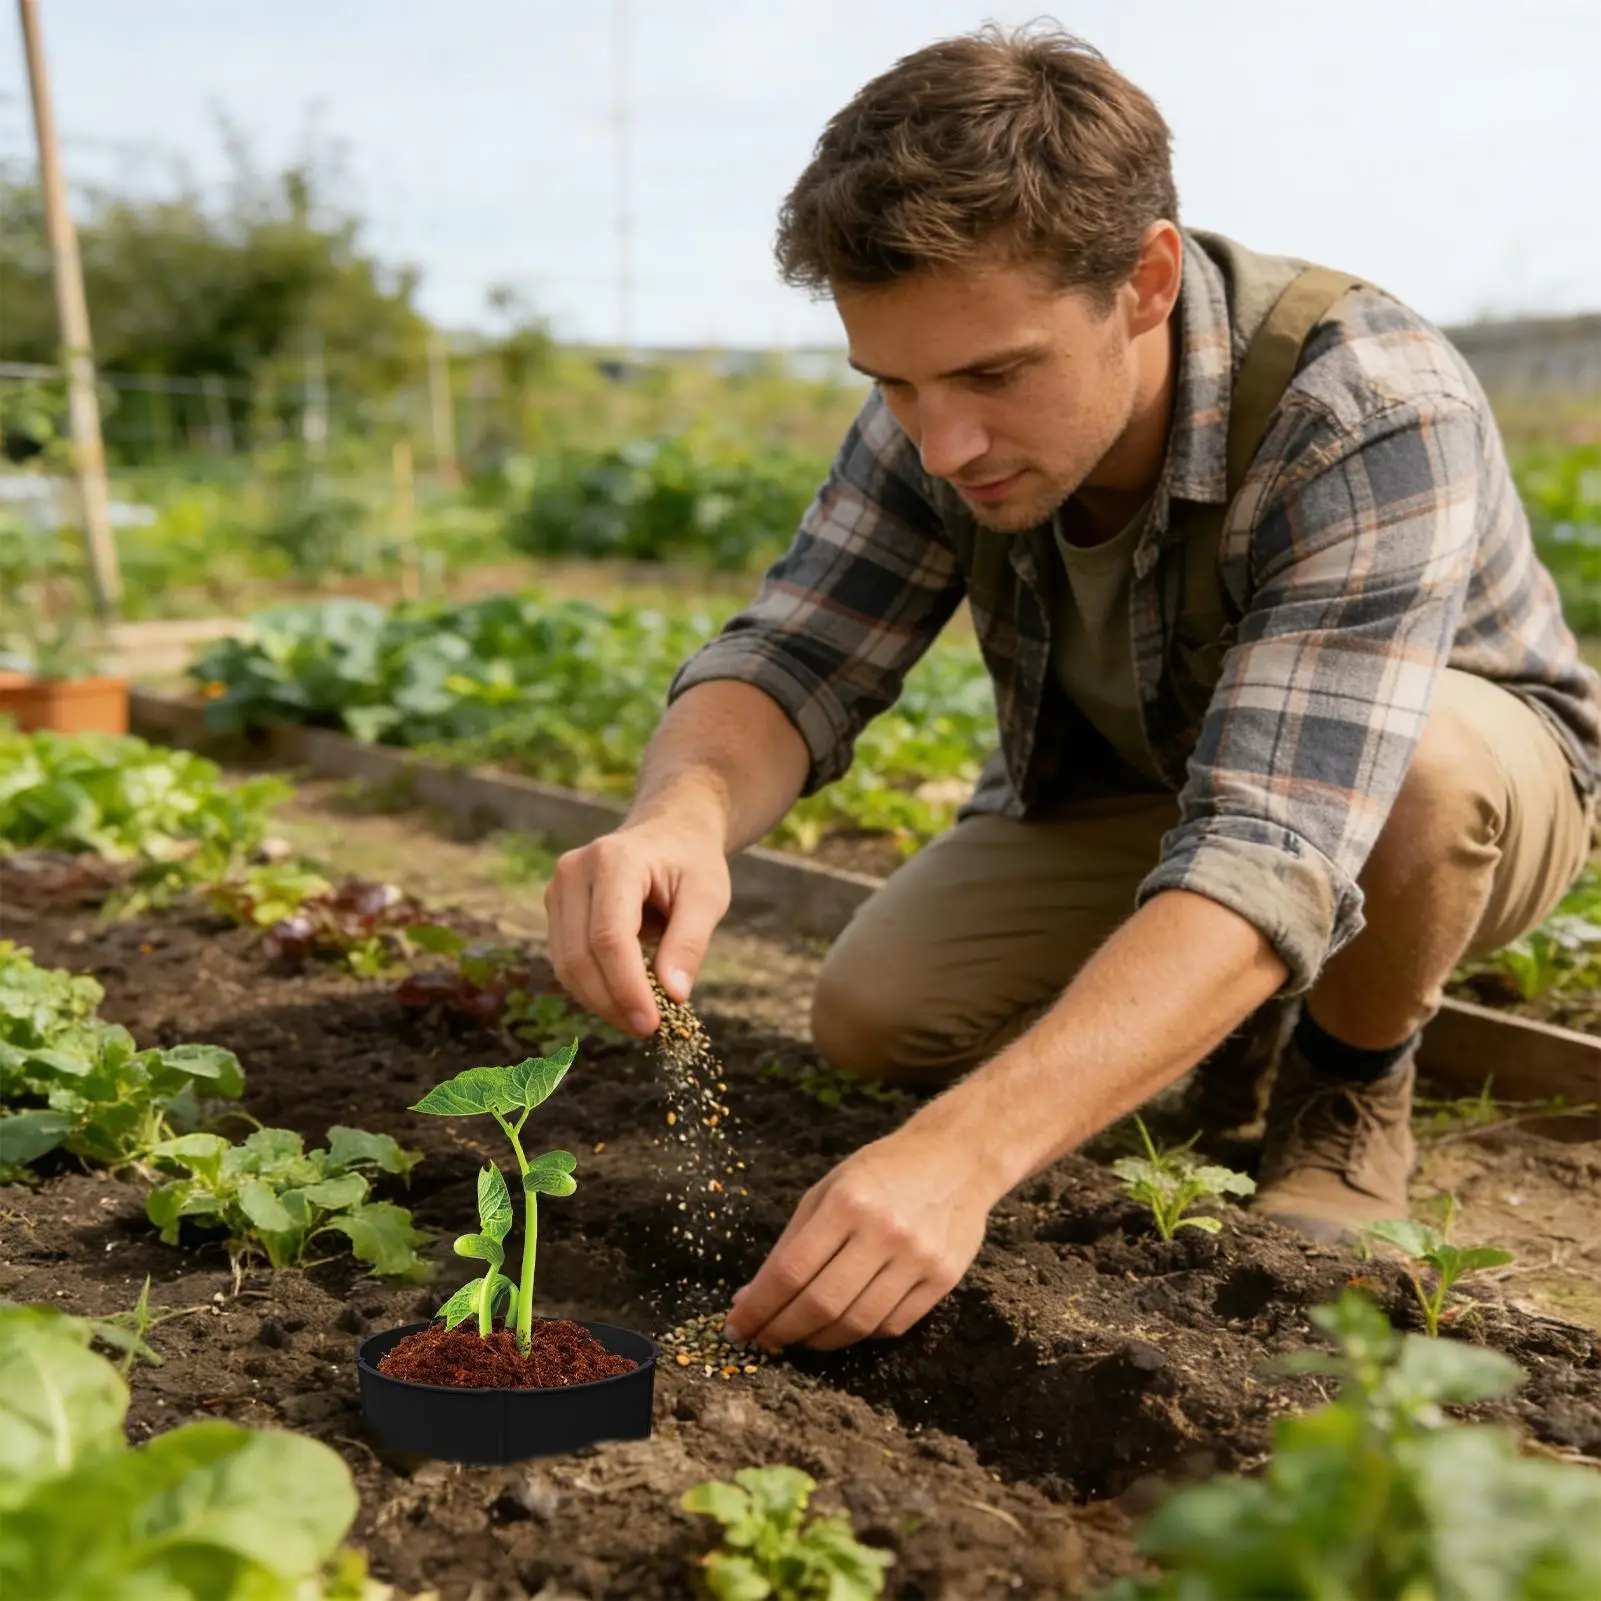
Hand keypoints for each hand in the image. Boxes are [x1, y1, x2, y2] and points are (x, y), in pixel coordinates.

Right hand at [545, 816, 729, 1036]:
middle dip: (612, 1002)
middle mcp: (574, 871)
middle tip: (647, 1030)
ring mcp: (558, 888)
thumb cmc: (692, 863)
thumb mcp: (708, 896)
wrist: (669, 831)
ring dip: (600, 1001)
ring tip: (639, 1018)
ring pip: (566, 964)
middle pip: (580, 956)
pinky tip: (623, 998)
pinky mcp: (555, 906)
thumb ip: (690, 943)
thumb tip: (673, 996)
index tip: (652, 1024)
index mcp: (615, 860)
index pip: (609, 937)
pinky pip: (566, 960)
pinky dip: (592, 987)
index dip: (627, 988)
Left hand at [723, 1123, 997, 1351]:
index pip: (791, 1271)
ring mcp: (918, 1258)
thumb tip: (751, 1299)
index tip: (737, 1327)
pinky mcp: (944, 1278)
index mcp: (847, 1202)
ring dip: (819, 1340)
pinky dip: (860, 1333)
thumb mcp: (828, 1190)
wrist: (957, 1158)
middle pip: (822, 1304)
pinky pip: (892, 1325)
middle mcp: (884, 1231)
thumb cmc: (881, 1172)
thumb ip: (790, 1244)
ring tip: (800, 1337)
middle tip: (763, 1339)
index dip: (759, 1307)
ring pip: (857, 1324)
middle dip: (783, 1331)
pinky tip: (843, 1325)